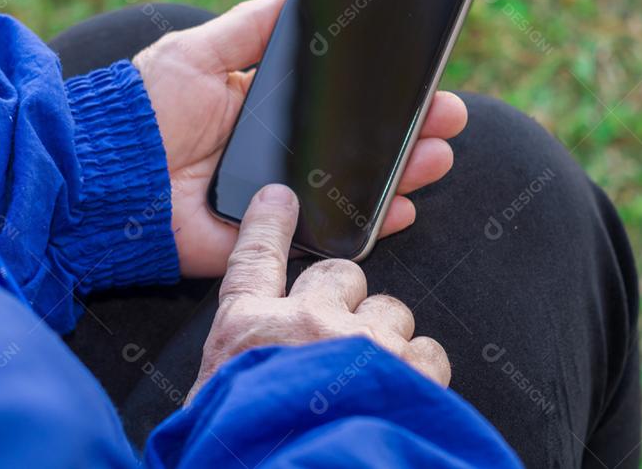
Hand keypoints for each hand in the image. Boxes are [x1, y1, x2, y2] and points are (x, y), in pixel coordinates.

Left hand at [133, 0, 467, 276]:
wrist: (99, 173)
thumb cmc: (141, 109)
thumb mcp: (198, 50)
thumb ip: (250, 26)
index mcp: (265, 108)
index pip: (338, 101)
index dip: (383, 94)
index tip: (424, 79)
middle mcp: (277, 153)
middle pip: (358, 145)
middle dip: (409, 132)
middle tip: (449, 116)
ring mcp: (276, 198)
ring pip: (352, 188)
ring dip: (402, 174)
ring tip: (437, 154)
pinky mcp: (266, 237)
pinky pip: (324, 236)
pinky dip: (367, 227)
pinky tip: (401, 207)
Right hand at [187, 184, 449, 400]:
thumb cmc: (248, 451)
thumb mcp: (213, 410)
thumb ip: (230, 375)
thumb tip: (235, 376)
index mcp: (247, 330)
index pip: (253, 257)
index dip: (268, 222)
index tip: (280, 198)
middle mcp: (304, 322)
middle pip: (338, 276)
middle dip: (346, 300)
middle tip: (339, 342)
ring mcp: (360, 342)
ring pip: (390, 310)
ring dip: (385, 338)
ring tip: (373, 383)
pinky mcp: (407, 371)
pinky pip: (428, 349)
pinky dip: (422, 372)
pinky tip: (406, 398)